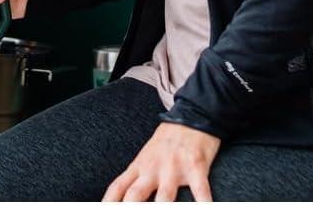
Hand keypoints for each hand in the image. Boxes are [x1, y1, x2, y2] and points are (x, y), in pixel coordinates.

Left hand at [102, 123, 219, 201]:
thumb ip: (138, 175)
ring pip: (165, 197)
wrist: (193, 115)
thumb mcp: (147, 155)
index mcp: (139, 166)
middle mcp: (153, 168)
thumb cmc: (169, 140)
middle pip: (135, 195)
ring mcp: (174, 168)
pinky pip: (200, 191)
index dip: (109, 201)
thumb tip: (127, 197)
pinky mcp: (196, 167)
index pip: (118, 187)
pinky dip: (203, 203)